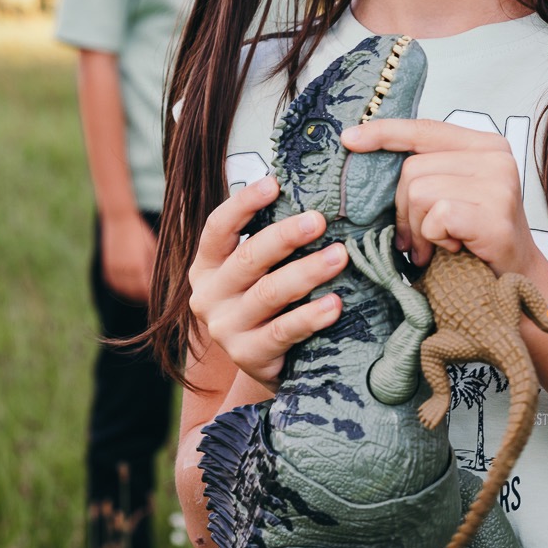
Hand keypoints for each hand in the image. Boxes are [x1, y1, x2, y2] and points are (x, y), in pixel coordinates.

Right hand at [99, 211, 157, 301]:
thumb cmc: (141, 233)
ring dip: (132, 293)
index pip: (146, 290)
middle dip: (143, 295)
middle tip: (150, 296)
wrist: (120, 220)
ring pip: (123, 290)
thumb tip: (159, 283)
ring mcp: (114, 269)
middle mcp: (124, 270)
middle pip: (135, 293)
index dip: (151, 295)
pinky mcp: (107, 267)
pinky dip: (121, 287)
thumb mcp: (153, 250)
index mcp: (138, 267)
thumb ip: (154, 268)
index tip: (158, 296)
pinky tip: (128, 285)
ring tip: (140, 292)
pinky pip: (114, 284)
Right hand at [187, 176, 348, 388]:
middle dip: (285, 236)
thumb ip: (267, 244)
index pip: (218, 228)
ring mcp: (225, 328)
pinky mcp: (248, 356)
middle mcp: (208, 296)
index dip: (244, 204)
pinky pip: (283, 332)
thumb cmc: (267, 306)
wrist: (266, 364)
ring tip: (341, 256)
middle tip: (320, 220)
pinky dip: (311, 316)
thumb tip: (309, 198)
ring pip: (269, 293)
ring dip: (308, 272)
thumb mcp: (255, 274)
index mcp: (206, 266)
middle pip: (247, 258)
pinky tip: (335, 304)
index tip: (274, 183)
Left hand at [339, 119, 541, 274]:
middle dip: (404, 209)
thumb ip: (427, 171)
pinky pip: (435, 217)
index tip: (350, 138)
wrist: (519, 281)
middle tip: (420, 238)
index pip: (424, 129)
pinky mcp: (495, 213)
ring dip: (419, 229)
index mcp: (485, 144)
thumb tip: (366, 154)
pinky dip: (435, 239)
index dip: (384, 133)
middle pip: (412, 168)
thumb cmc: (476, 240)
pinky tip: (454, 249)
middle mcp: (496, 156)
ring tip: (438, 246)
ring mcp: (499, 183)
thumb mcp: (452, 194)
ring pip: (419, 192)